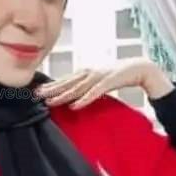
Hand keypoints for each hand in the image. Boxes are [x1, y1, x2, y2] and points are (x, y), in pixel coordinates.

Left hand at [34, 59, 174, 109]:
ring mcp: (98, 77)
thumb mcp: (98, 80)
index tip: (37, 92)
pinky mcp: (109, 82)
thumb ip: (86, 86)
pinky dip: (84, 99)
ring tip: (50, 102)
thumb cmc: (117, 75)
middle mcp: (89, 73)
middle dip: (51, 90)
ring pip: (77, 88)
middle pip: (67, 83)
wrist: (139, 69)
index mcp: (86, 72)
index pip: (65, 80)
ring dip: (63, 95)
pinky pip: (94, 93)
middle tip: (36, 96)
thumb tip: (72, 95)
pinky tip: (74, 106)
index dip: (51, 86)